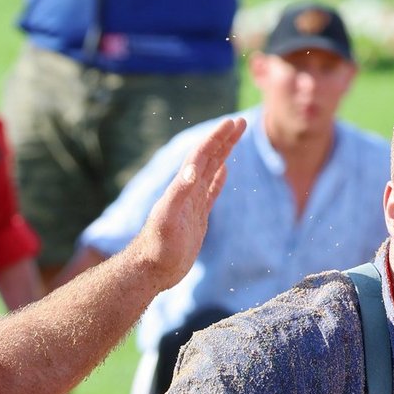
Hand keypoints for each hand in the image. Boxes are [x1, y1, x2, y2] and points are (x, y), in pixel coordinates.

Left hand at [126, 116, 245, 291]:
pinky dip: (218, 179)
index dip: (216, 138)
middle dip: (224, 139)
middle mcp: (186, 192)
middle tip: (241, 122)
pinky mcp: (196, 219)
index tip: (231, 122)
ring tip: (235, 137)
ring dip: (223, 153)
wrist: (151, 270)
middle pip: (208, 158)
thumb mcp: (167, 219)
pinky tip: (224, 170)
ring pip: (211, 171)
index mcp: (182, 188)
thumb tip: (193, 170)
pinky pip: (210, 193)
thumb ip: (178, 193)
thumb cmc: (157, 247)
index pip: (201, 156)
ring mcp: (192, 204)